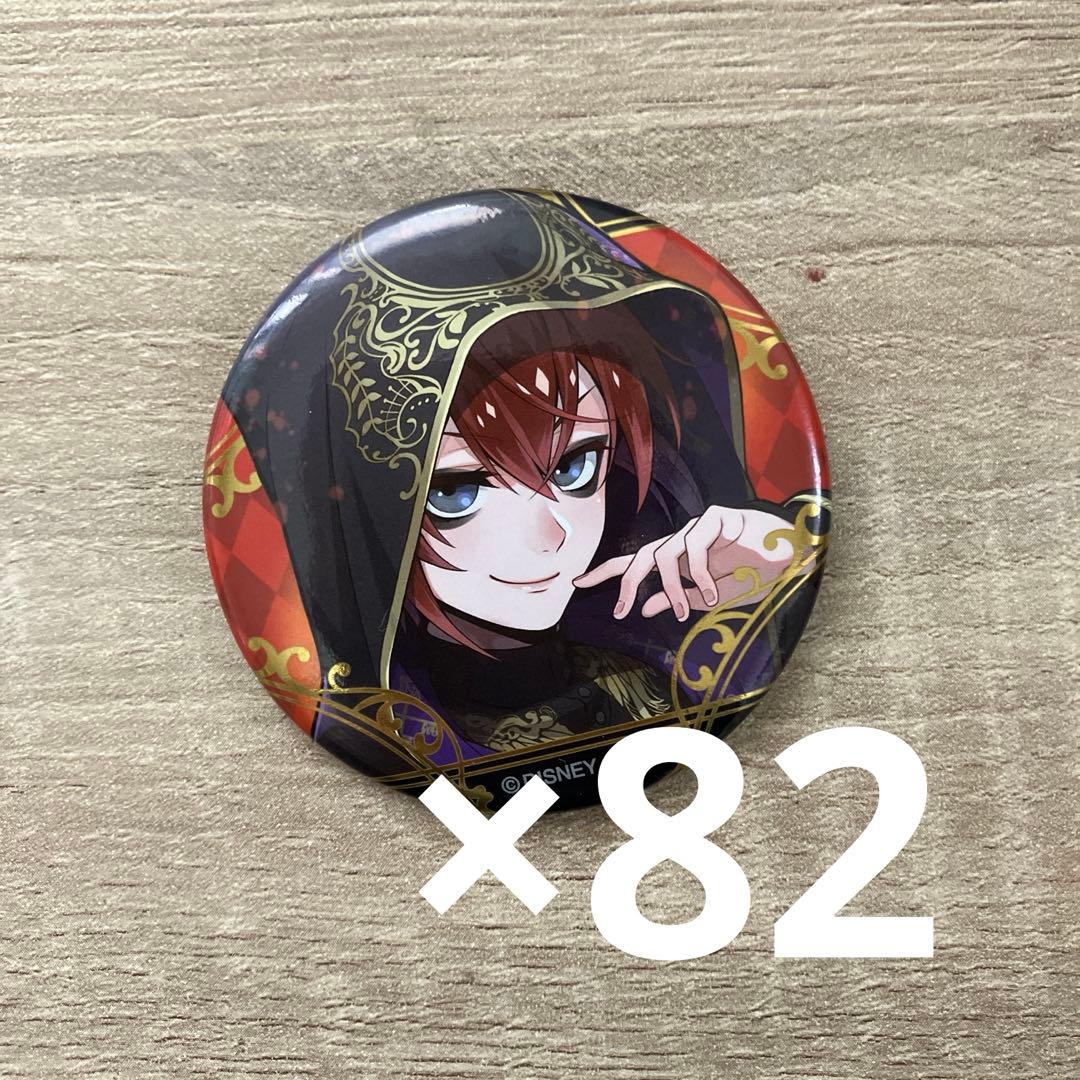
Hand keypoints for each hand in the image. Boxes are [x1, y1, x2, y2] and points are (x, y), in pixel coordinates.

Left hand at [572, 505, 797, 621]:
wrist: (793, 559)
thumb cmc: (756, 575)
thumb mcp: (713, 598)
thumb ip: (680, 600)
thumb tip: (644, 608)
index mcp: (679, 560)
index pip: (634, 563)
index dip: (606, 572)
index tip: (578, 583)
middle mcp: (682, 542)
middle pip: (640, 557)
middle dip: (628, 584)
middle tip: (623, 611)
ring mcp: (697, 528)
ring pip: (665, 555)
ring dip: (670, 589)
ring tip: (680, 613)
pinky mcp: (715, 517)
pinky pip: (694, 546)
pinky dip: (699, 574)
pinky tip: (710, 593)